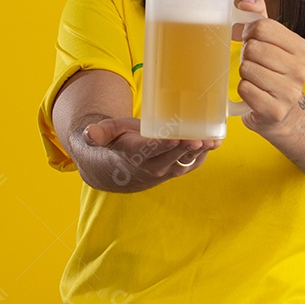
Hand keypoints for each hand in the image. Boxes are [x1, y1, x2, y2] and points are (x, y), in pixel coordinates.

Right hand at [83, 117, 220, 190]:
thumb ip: (98, 133)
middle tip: (198, 139)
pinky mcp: (178, 168)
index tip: (174, 139)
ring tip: (212, 141)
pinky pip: (193, 163)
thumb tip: (88, 133)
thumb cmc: (116, 142)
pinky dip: (205, 154)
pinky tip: (216, 142)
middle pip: (171, 157)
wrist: (122, 169)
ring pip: (185, 162)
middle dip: (185, 149)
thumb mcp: (106, 134)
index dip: (162, 146)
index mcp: (134, 155)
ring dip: (199, 152)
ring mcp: (167, 170)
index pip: (149, 152)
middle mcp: (152, 167)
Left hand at [234, 0, 304, 137]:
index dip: (249, 32)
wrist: (283, 113)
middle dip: (246, 55)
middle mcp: (300, 69)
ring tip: (255, 79)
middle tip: (252, 63)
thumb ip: (260, 17)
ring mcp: (290, 92)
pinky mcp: (275, 110)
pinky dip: (244, 91)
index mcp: (301, 47)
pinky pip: (245, 90)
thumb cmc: (273, 72)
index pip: (263, 26)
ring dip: (245, 74)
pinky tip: (254, 94)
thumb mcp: (271, 42)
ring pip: (247, 69)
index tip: (251, 40)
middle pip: (254, 48)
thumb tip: (247, 1)